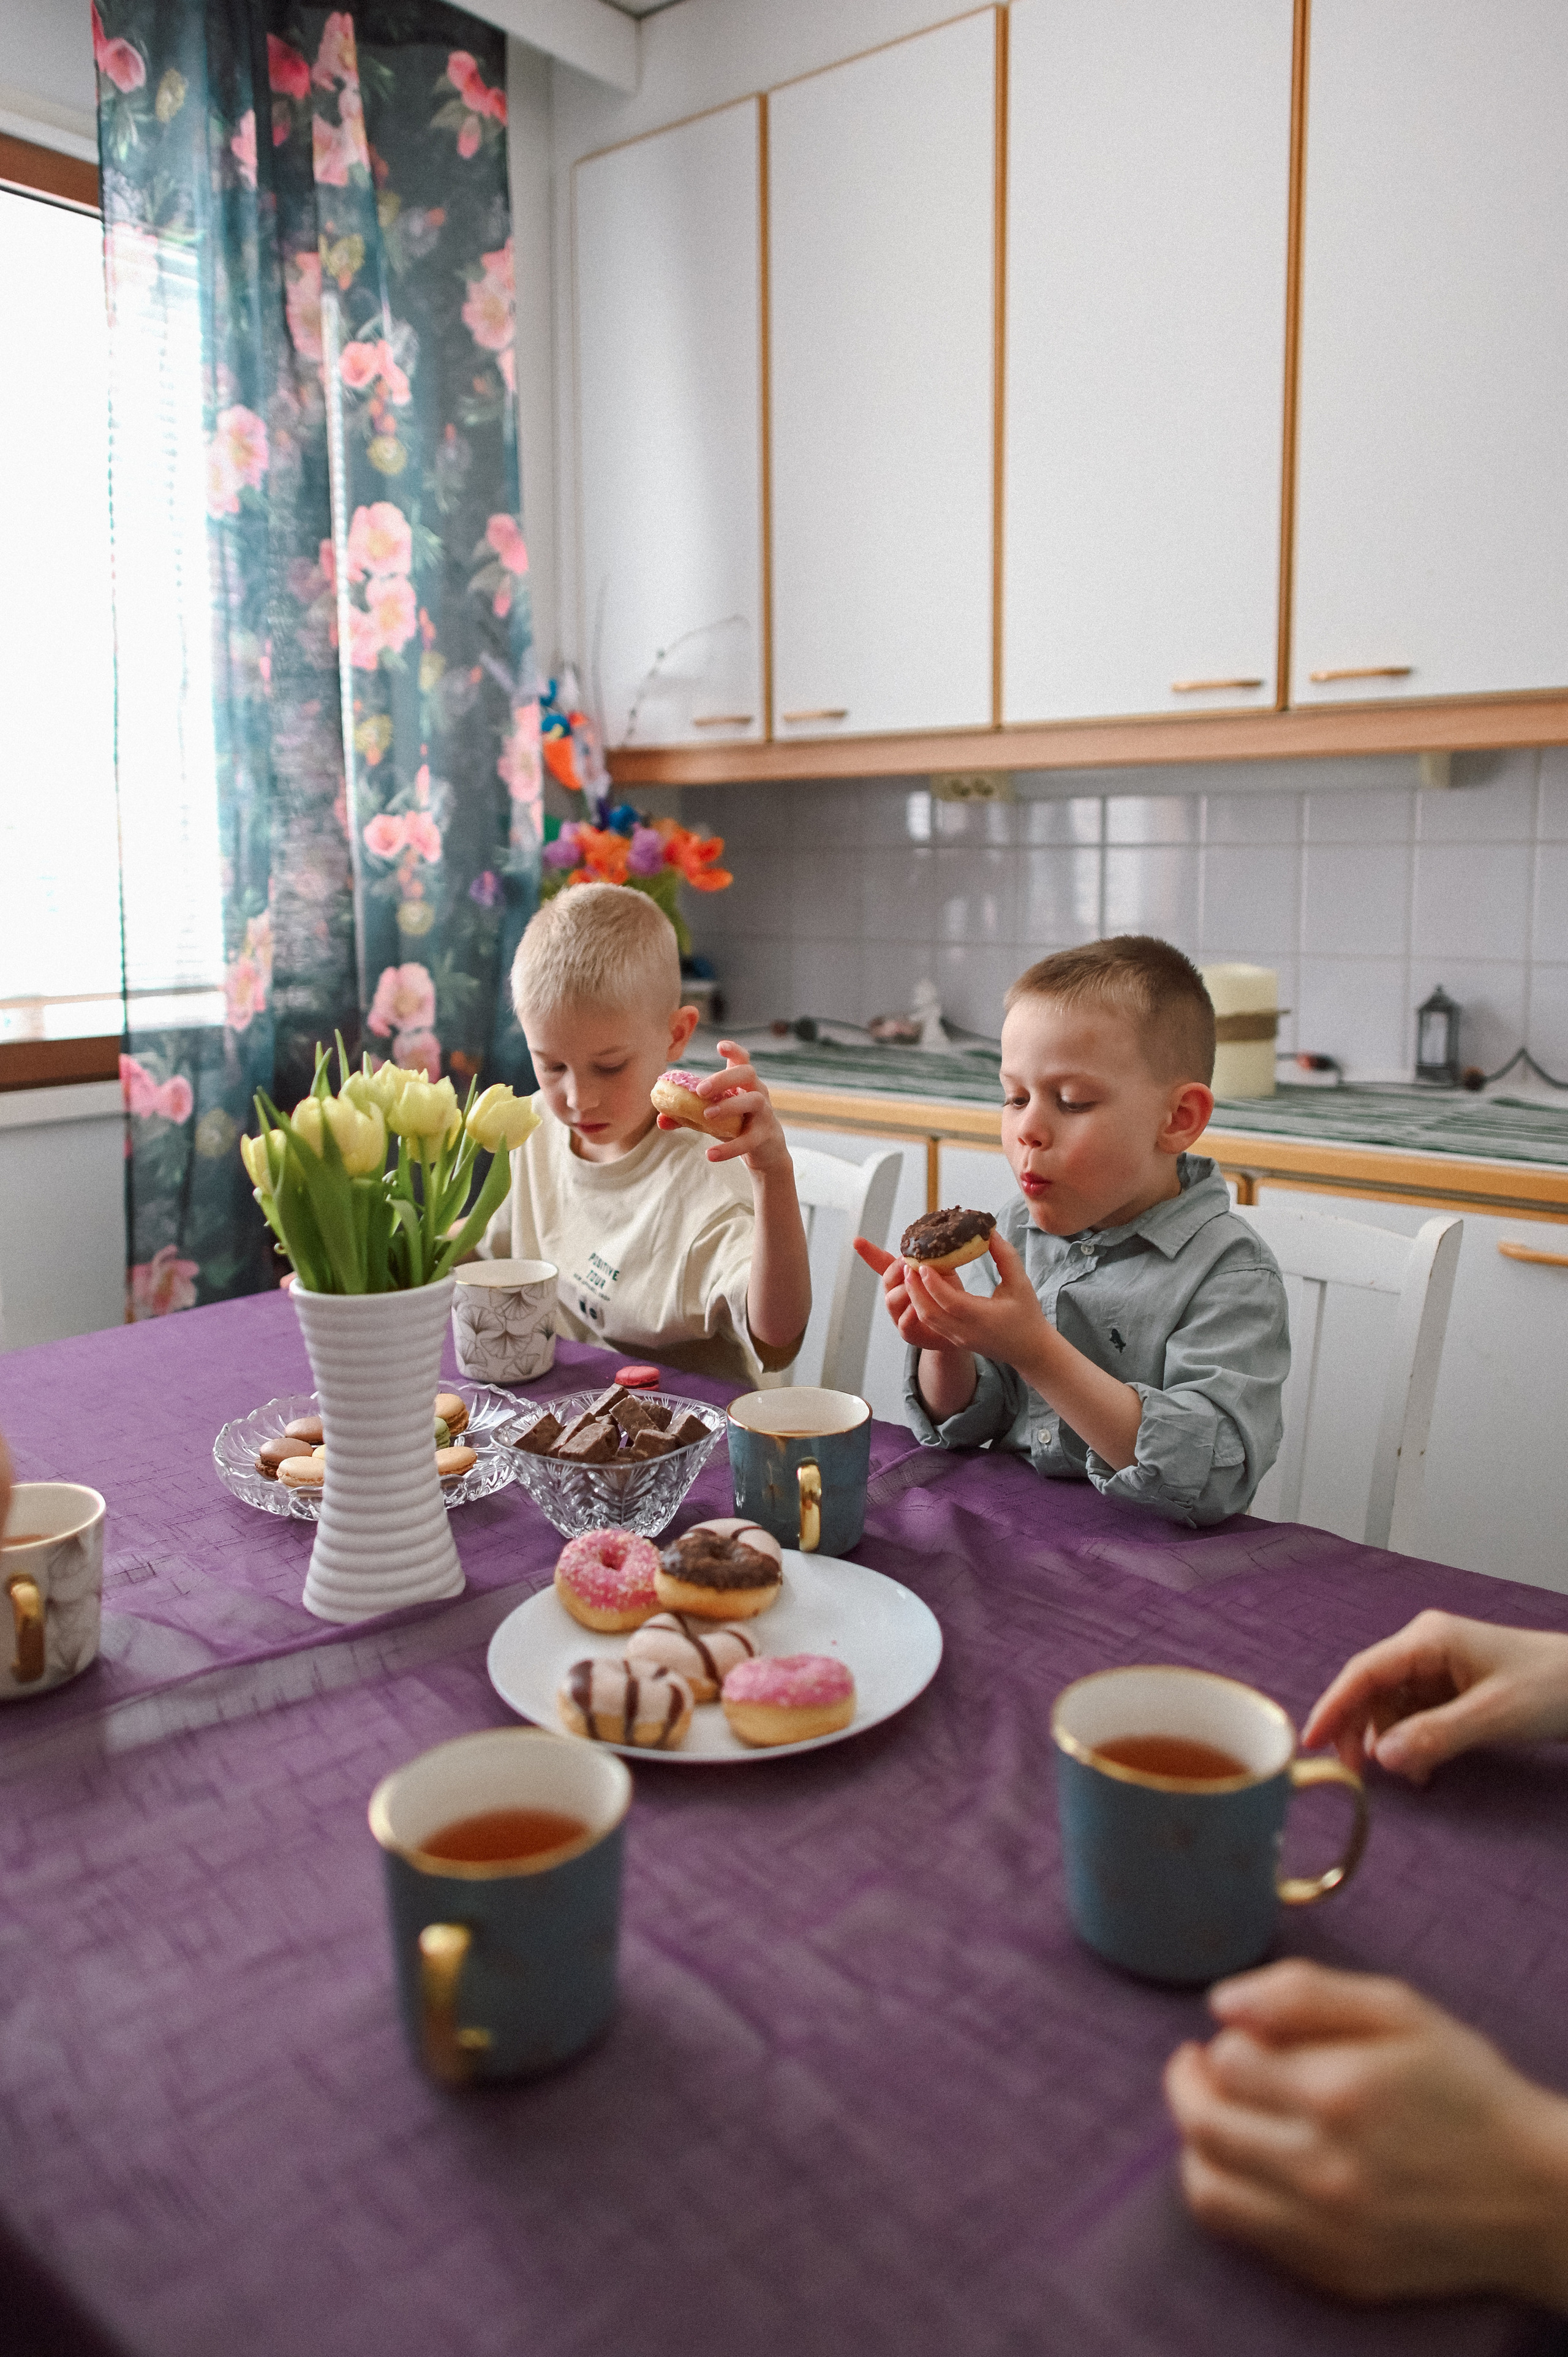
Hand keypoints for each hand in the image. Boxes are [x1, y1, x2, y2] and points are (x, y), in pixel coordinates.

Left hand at [658, 1042, 789, 1177]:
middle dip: (723, 1078)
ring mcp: (765, 1112)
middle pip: (747, 1073)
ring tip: (707, 1116)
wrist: (764, 1152)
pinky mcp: (765, 1135)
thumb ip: (687, 1116)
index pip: (742, 1059)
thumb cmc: (736, 1125)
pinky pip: (749, 1140)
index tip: (719, 1046)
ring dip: (729, 1106)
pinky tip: (711, 1155)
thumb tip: (660, 1119)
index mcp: (743, 1083)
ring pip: (754, 1101)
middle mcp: (757, 1091)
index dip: (733, 1050)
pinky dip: (729, 1147)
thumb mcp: (712, 1118)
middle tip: (700, 1091)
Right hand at [853, 1238, 952, 1351]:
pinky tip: (920, 1307)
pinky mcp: (908, 1332)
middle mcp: (895, 1295)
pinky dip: (911, 1313)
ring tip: (921, 1285)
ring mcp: (899, 1315)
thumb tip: (929, 1247)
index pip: (882, 1263)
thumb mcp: (942, 1272)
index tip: (857, 1240)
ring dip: (906, 1290)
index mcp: (901, 1278)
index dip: (869, 1252)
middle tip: (913, 1264)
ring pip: (891, 1300)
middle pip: (887, 1280)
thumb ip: (932, 1262)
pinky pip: (903, 1321)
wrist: (958, 1324)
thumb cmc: (948, 1295)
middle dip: (898, 1269)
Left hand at [900, 1229, 1051, 1370]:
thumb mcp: (1020, 1283)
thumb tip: (990, 1232)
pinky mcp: (956, 1340)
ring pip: (928, 1320)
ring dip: (916, 1298)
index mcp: (983, 1318)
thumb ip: (1005, 1257)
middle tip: (907, 1265)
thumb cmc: (1027, 1315)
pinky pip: (933, 1324)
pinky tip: (921, 1288)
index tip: (922, 1264)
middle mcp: (966, 1332)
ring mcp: (959, 1339)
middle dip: (915, 1289)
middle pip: (930, 1313)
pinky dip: (922, 1306)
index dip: (933, 1283)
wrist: (1029, 1350)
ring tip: (910, 1275)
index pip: (950, 1301)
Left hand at [1164, 1959, 1567, 2307]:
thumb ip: (1304, 1993)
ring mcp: (1325, 2231)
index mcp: (1338, 2094)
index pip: (1228, 2059)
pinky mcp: (1334, 2272)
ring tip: (1219, 2114)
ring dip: (1197, 2142)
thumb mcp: (1400, 2010)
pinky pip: (1244, 2235)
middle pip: (1202, 2124)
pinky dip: (1228, 2192)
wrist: (1536, 2195)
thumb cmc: (1467, 2087)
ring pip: (1207, 2187)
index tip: (1242, 2034)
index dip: (1227, 2038)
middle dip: (1187, 2083)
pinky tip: (1251, 2163)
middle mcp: (1323, 2169)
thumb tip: (1222, 2003)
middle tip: (1198, 2064)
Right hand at [1302, 1611, 1567, 1785]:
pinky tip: (1424, 1769)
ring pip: (1390, 1706)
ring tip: (1407, 1778)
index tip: (1309, 1743)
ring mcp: (1438, 1667)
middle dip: (1359, 1731)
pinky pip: (1414, 1715)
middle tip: (1356, 1776)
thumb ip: (1434, 1735)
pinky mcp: (1451, 1687)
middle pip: (1370, 1689)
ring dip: (1390, 1742)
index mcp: (1428, 1639)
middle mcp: (1425, 1647)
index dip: (1333, 1707)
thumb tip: (1378, 1757)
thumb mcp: (1493, 1716)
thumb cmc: (1553, 1688)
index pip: (1363, 1671)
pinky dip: (1412, 1743)